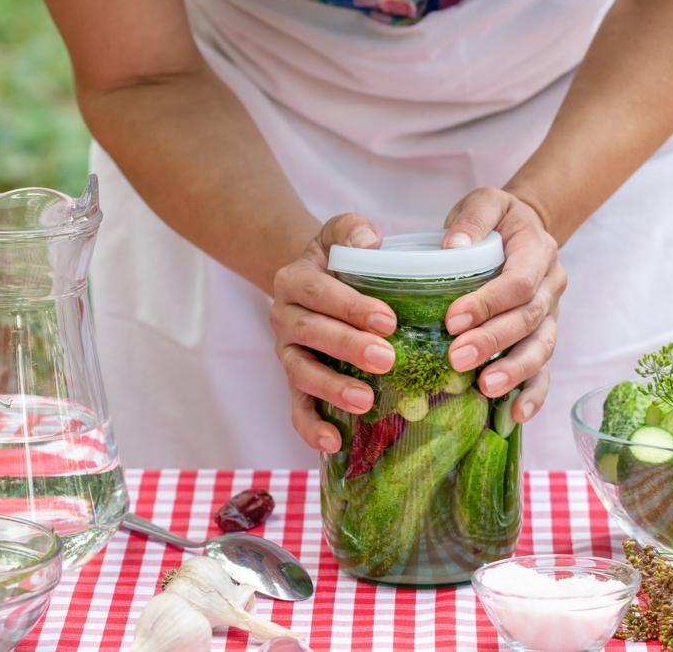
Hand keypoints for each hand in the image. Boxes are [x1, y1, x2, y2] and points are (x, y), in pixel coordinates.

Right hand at [269, 215, 397, 453]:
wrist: (309, 281)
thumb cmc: (335, 259)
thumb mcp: (339, 233)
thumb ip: (351, 230)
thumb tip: (372, 240)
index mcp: (295, 280)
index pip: (318, 292)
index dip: (350, 306)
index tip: (388, 320)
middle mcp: (284, 317)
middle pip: (310, 333)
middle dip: (347, 347)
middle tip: (387, 358)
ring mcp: (287, 353)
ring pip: (300, 373)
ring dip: (331, 388)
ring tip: (365, 401)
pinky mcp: (294, 383)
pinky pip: (297, 408)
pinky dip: (311, 427)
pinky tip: (334, 442)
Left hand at [441, 187, 566, 421]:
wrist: (524, 229)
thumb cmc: (497, 219)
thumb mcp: (485, 202)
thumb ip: (472, 219)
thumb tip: (453, 246)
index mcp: (538, 251)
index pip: (519, 282)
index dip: (489, 302)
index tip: (452, 318)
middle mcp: (552, 286)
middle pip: (529, 320)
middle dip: (493, 342)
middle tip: (457, 358)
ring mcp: (551, 316)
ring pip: (541, 349)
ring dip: (514, 372)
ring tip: (485, 388)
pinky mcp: (542, 338)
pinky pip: (545, 371)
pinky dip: (534, 394)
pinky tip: (516, 417)